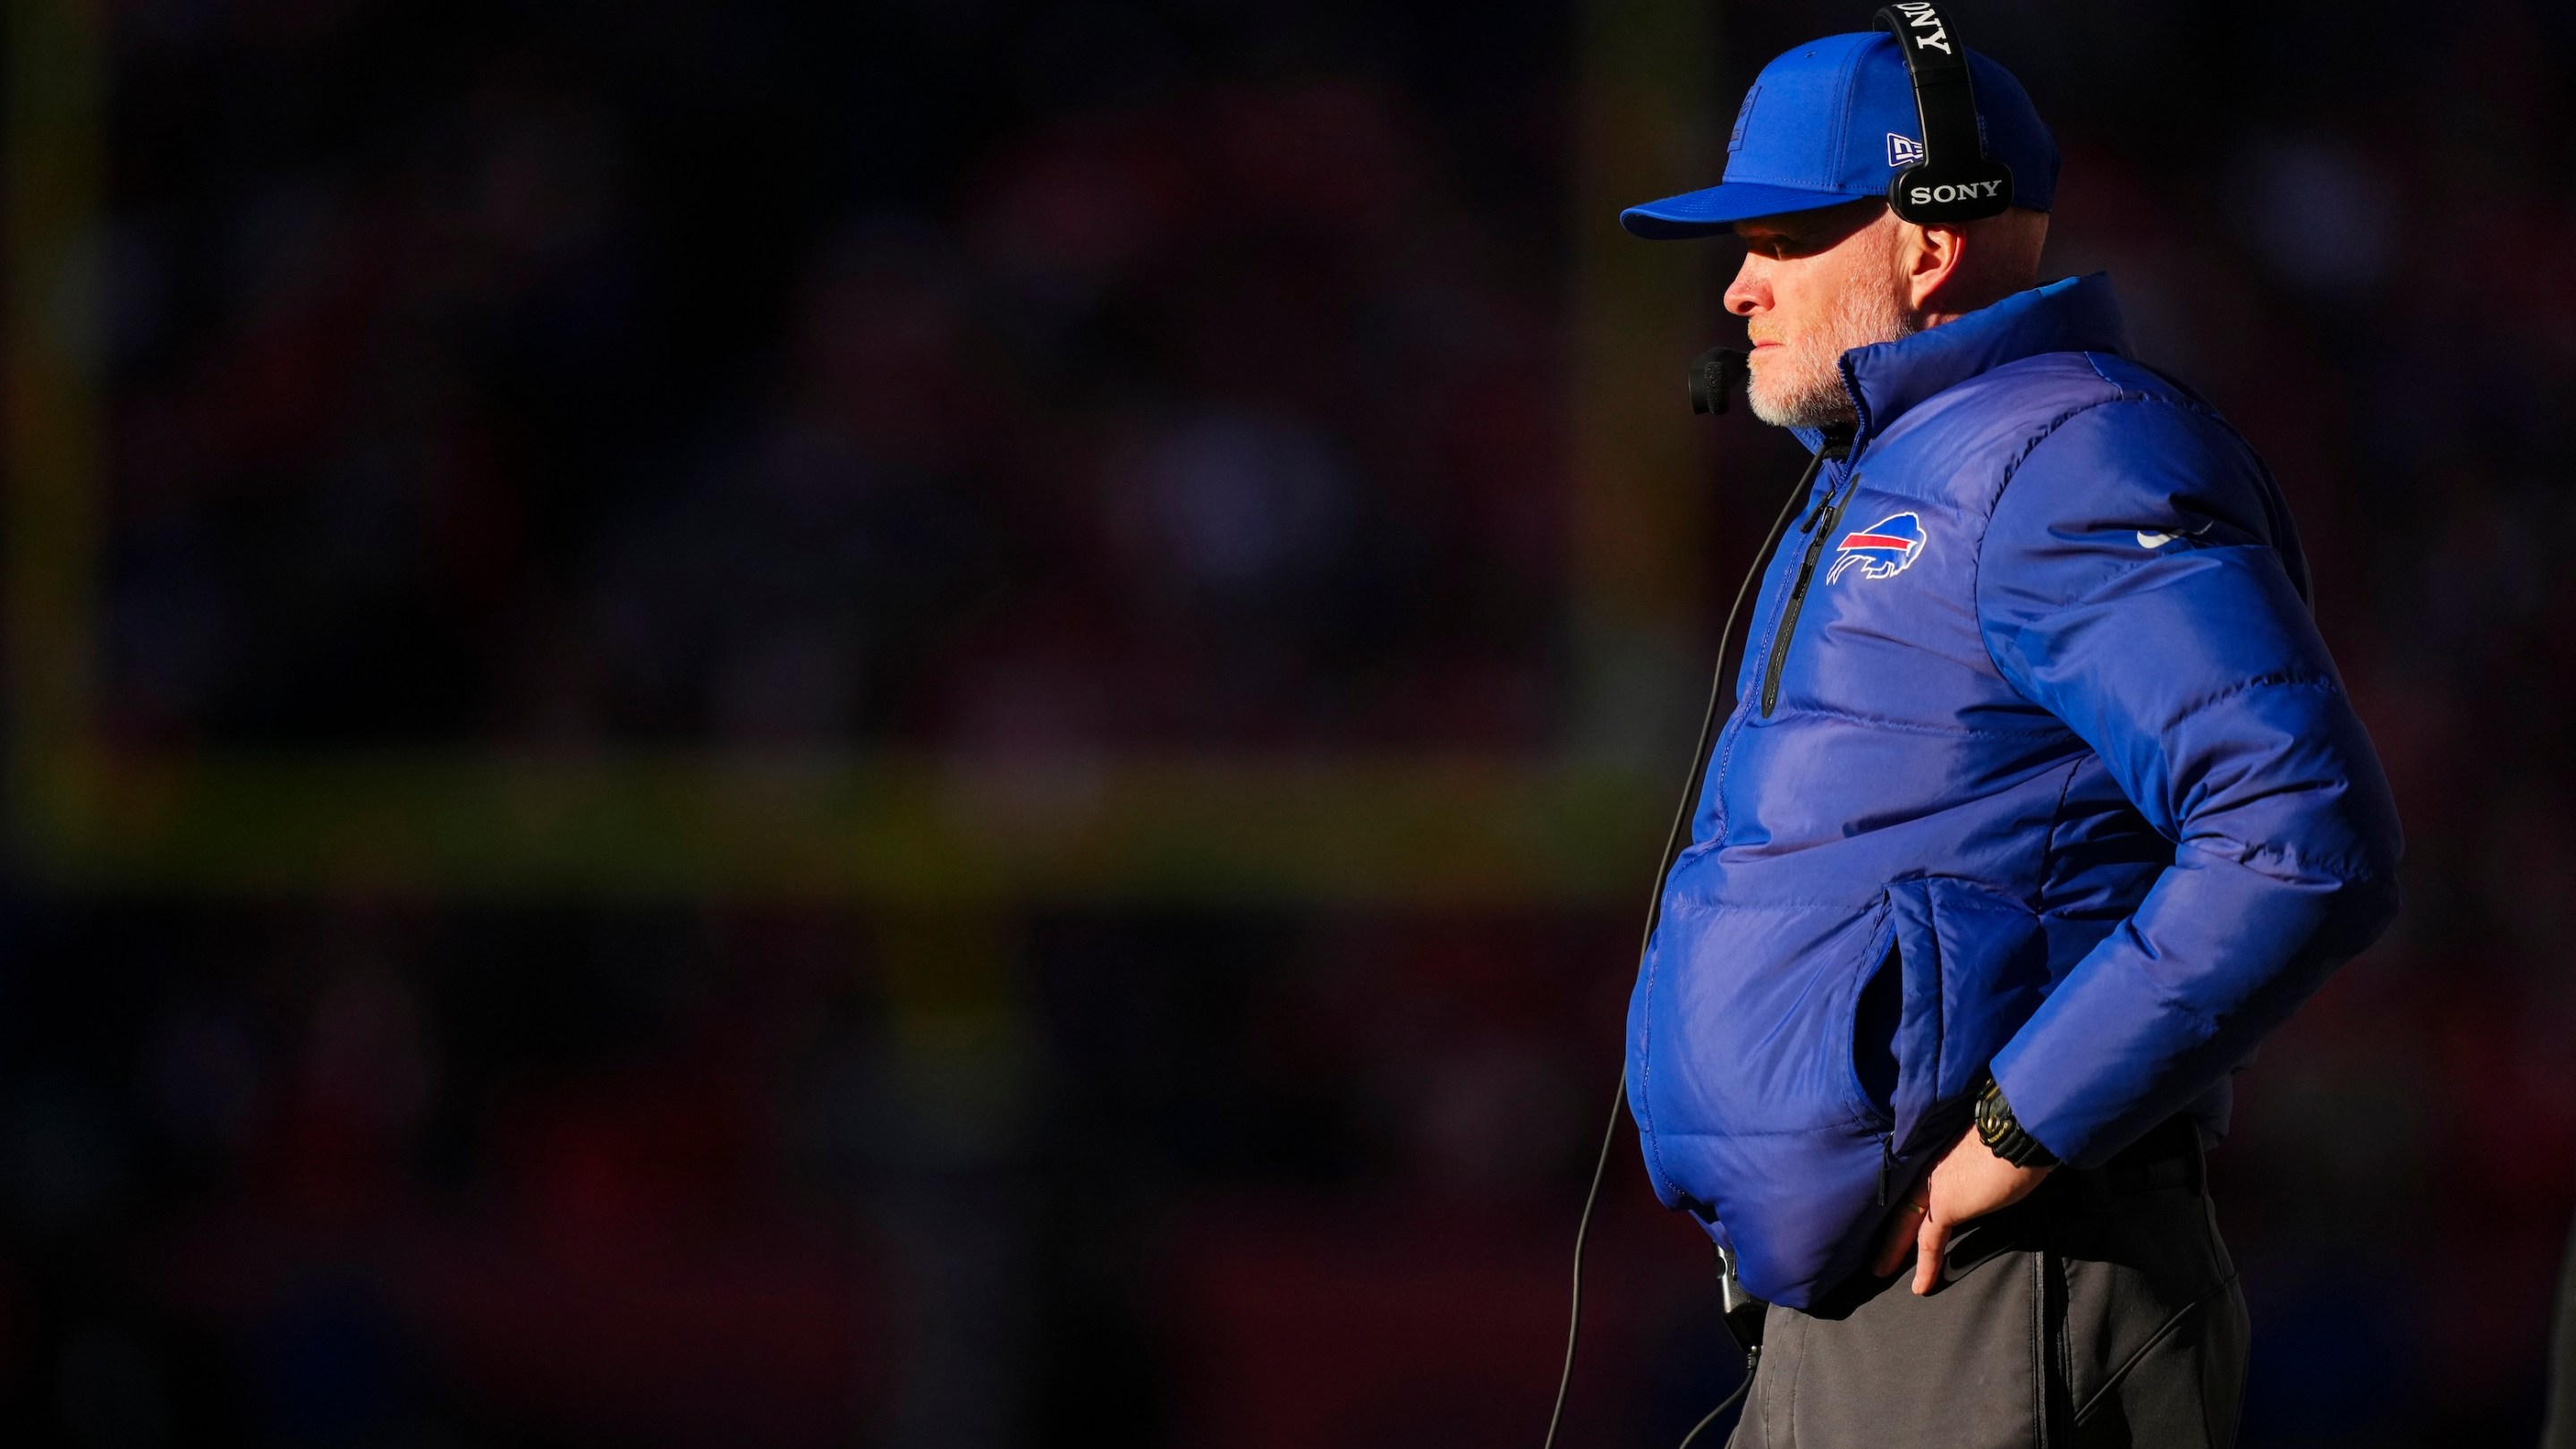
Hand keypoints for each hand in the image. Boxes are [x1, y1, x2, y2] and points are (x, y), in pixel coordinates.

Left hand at [1871, 1124, 2053, 1294]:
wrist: (2021, 1129)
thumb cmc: (2014, 1134)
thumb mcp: (1989, 1150)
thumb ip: (1977, 1166)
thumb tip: (1987, 1175)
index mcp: (1937, 1152)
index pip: (1914, 1183)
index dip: (1905, 1201)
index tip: (1898, 1214)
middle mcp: (1929, 1166)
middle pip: (1900, 1202)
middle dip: (1887, 1227)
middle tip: (1872, 1249)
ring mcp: (1933, 1184)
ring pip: (1905, 1222)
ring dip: (1893, 1248)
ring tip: (1880, 1269)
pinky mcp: (1946, 1206)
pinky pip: (1929, 1242)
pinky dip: (1926, 1266)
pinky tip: (1920, 1287)